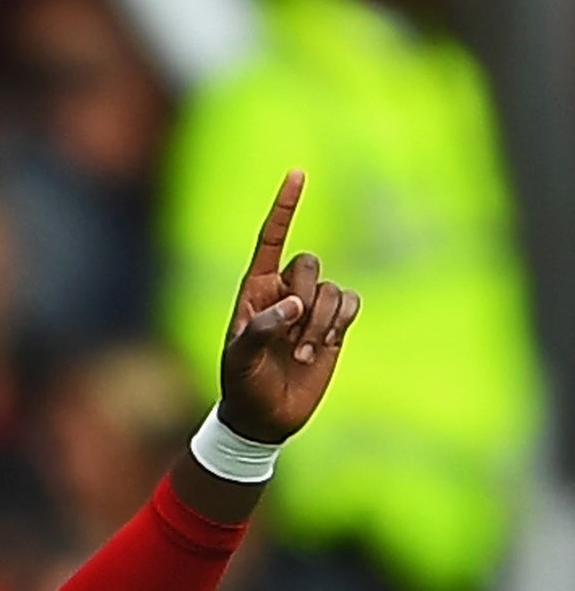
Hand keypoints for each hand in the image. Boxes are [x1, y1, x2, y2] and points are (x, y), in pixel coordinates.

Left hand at [216, 171, 359, 443]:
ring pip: (332, 287)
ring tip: (303, 354)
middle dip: (306, 298)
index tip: (298, 173)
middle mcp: (284, 291)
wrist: (264, 417)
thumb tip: (295, 304)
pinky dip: (341, 321)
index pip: (271, 239)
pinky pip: (350, 302)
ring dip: (322, 322)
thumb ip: (262, 329)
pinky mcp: (333, 325)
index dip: (285, 206)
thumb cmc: (242, 385)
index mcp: (254, 290)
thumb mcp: (240, 360)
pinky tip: (324, 345)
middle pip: (309, 262)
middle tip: (292, 340)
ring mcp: (310, 307)